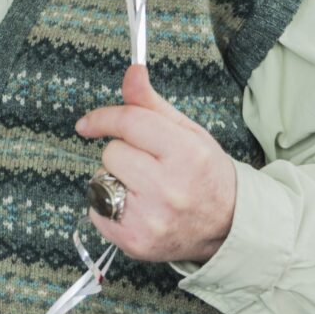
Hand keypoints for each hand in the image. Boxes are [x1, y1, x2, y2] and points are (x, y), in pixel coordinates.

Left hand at [75, 65, 237, 264]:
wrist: (226, 226)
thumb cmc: (204, 174)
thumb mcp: (187, 133)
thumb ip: (152, 104)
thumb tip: (131, 71)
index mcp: (186, 153)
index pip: (129, 122)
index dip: (103, 117)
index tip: (88, 123)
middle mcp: (169, 188)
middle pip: (112, 153)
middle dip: (123, 154)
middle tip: (148, 166)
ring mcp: (150, 219)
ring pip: (100, 180)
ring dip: (115, 181)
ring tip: (144, 190)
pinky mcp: (134, 242)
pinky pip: (95, 210)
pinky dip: (107, 207)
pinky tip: (136, 209)